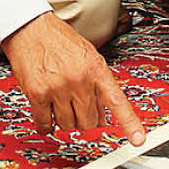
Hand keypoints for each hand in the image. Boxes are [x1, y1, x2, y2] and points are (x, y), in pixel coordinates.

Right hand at [3, 13, 146, 143]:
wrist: (30, 28)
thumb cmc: (59, 40)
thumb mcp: (88, 56)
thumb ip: (97, 85)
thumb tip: (103, 117)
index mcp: (96, 69)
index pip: (117, 101)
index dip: (129, 123)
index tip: (138, 140)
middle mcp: (79, 79)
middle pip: (89, 121)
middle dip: (84, 118)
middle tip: (77, 107)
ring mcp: (58, 88)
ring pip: (68, 125)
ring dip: (65, 120)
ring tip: (60, 103)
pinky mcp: (38, 94)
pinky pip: (45, 124)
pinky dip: (46, 124)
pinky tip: (46, 114)